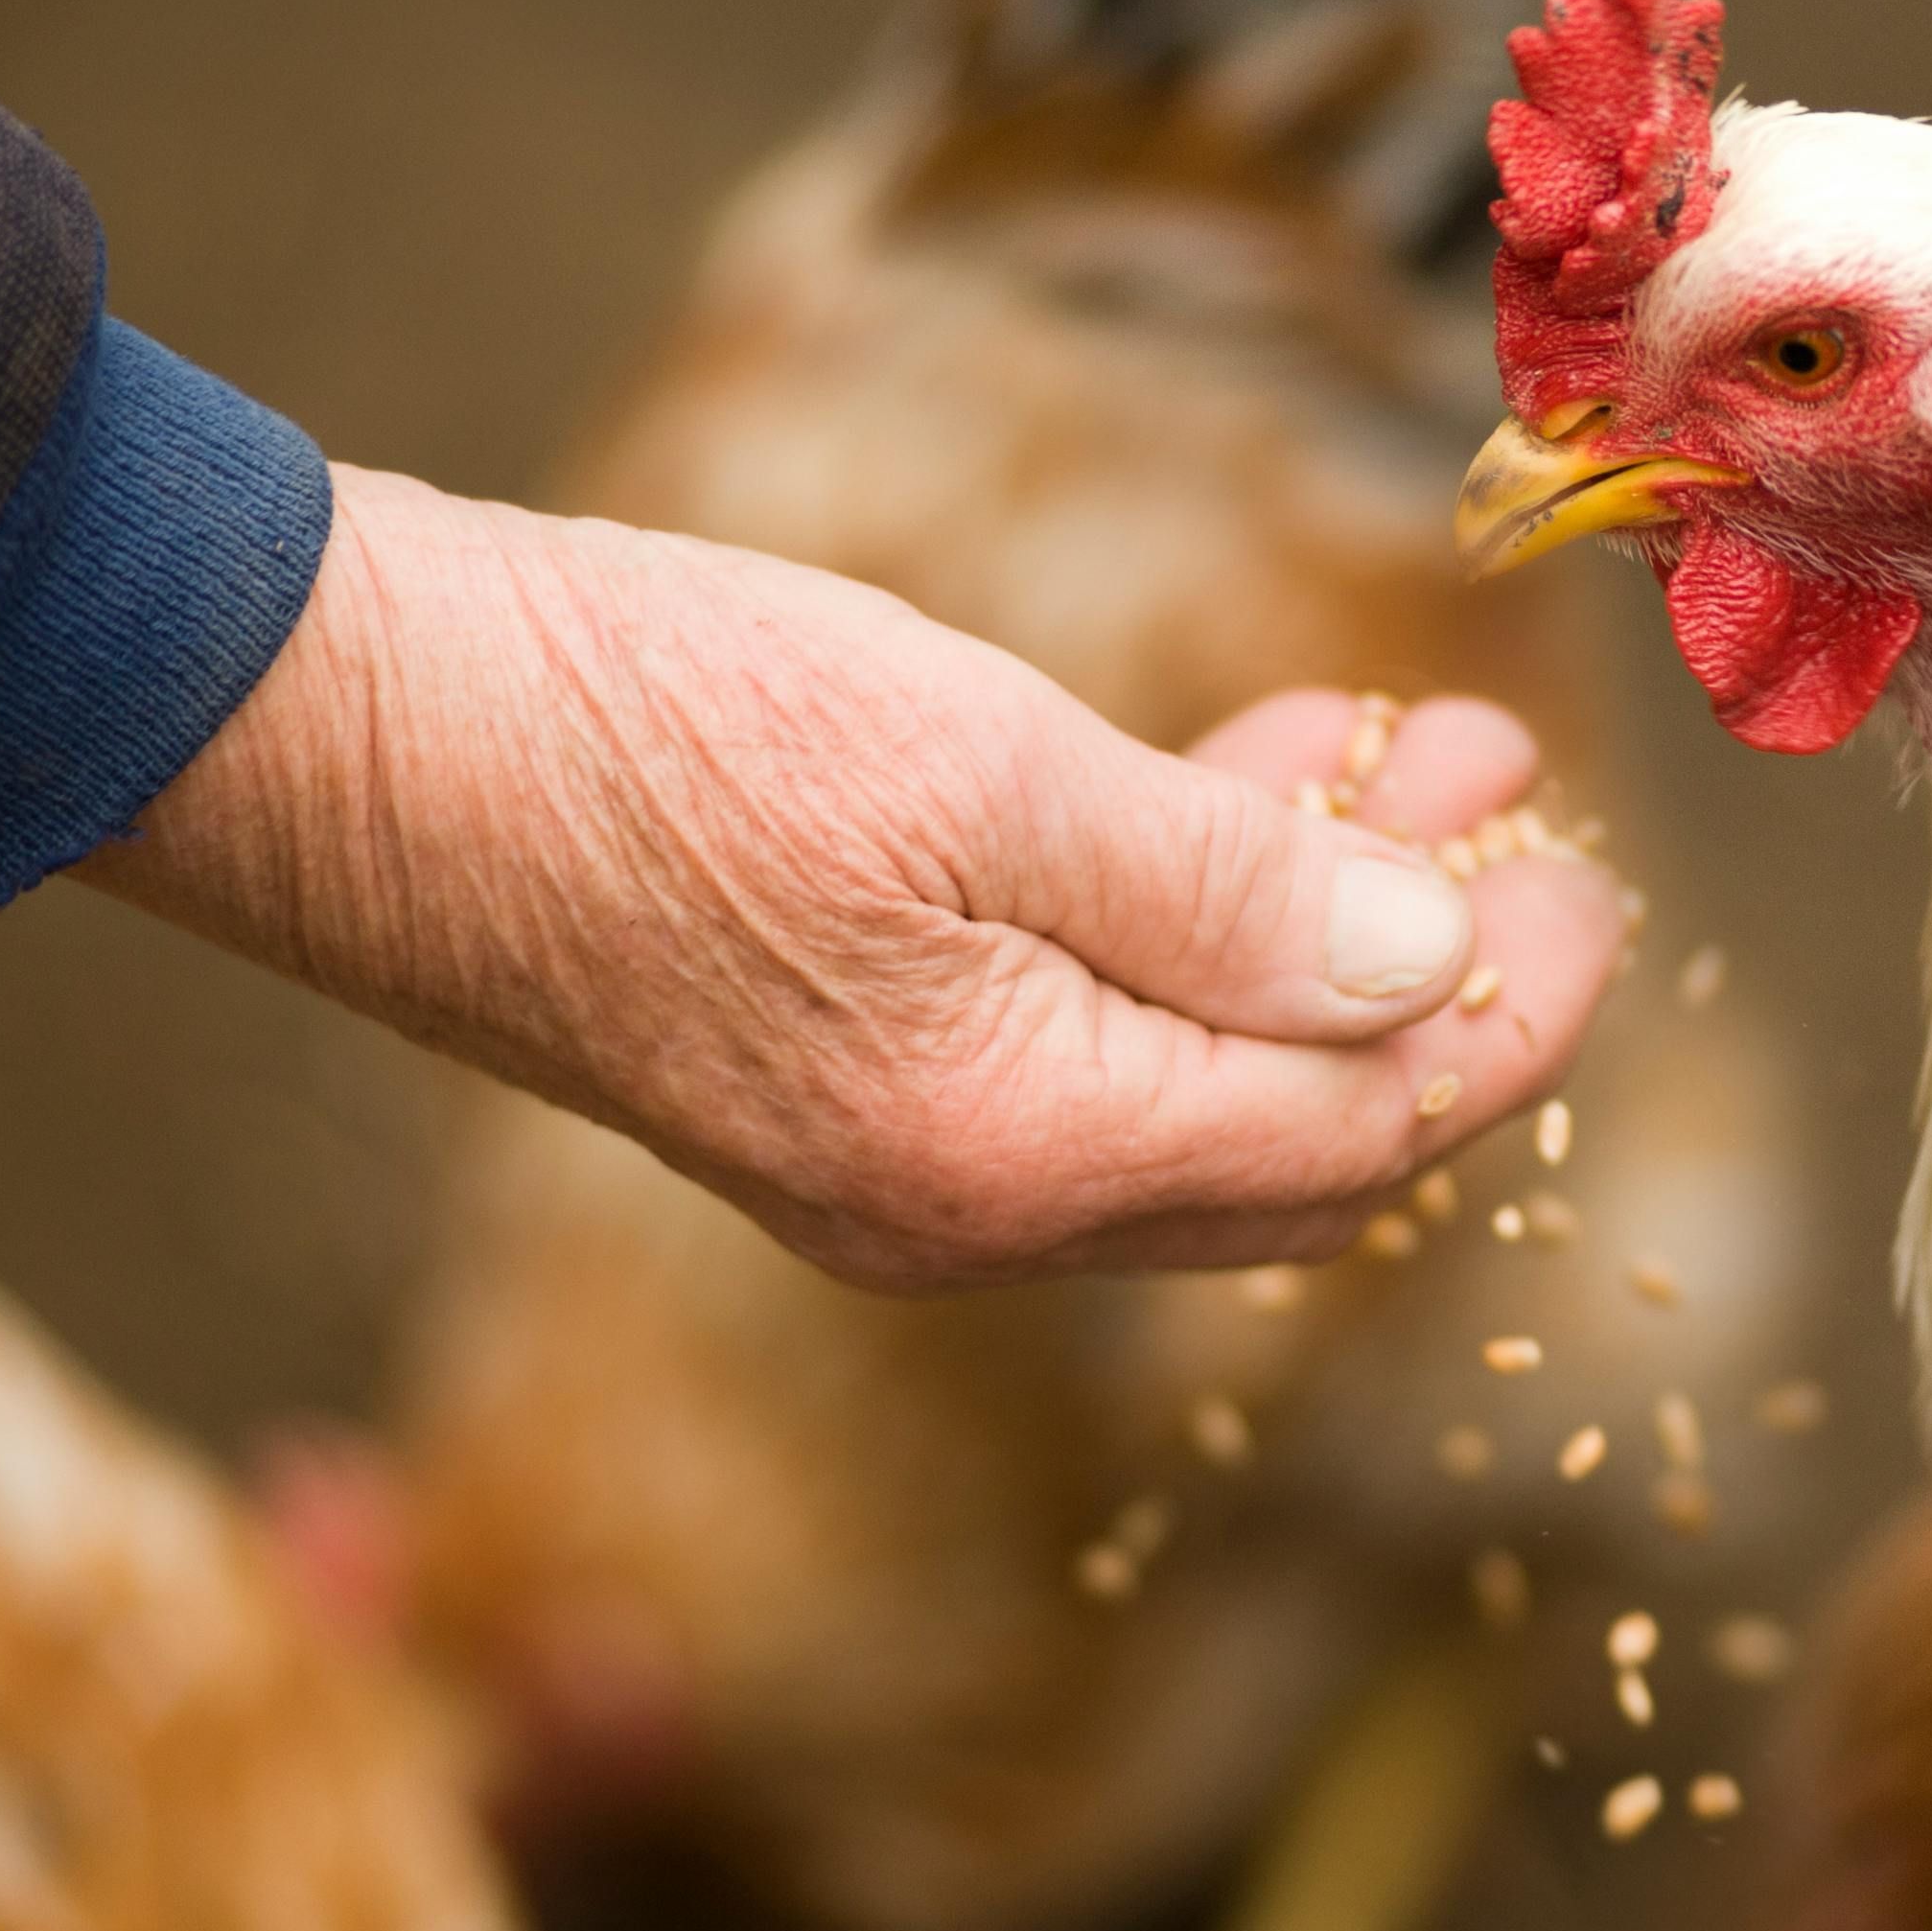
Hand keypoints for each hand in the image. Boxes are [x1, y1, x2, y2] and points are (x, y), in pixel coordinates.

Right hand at [75, 467, 1624, 1287]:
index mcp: (1022, 1154)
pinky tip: (1245, 778)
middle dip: (1436, 985)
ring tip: (1426, 755)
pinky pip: (1081, 1030)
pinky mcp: (840, 1063)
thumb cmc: (645, 727)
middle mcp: (970, 1203)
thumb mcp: (981, 776)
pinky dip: (1188, 918)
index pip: (1359, 1135)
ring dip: (1322, 927)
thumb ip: (1230, 891)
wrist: (338, 733)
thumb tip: (1437, 968)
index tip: (1593, 885)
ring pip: (1195, 1074)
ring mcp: (896, 1149)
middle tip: (1527, 825)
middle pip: (1296, 1140)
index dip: (1505, 1019)